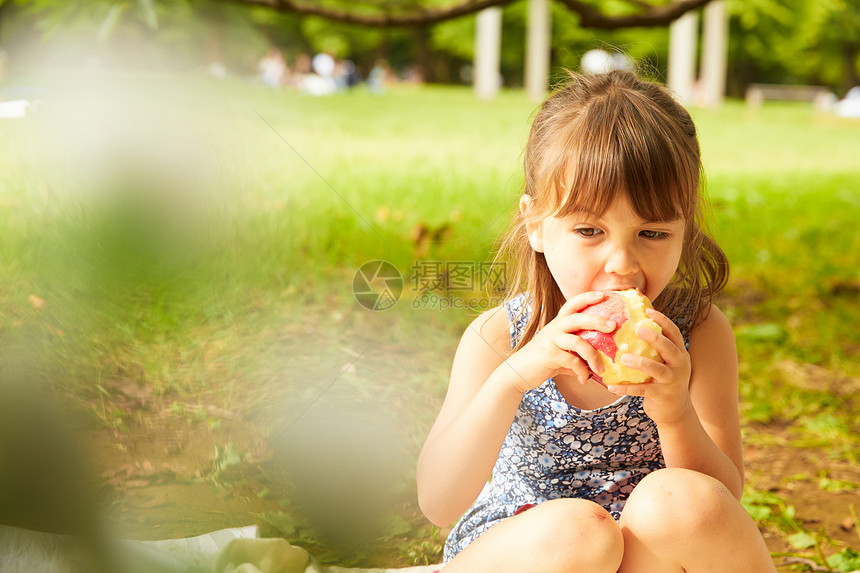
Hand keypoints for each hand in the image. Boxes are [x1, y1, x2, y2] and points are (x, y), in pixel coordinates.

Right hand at [504, 291, 616, 393]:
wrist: (517, 372)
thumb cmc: (543, 361)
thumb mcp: (561, 351)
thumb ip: (578, 352)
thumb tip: (603, 361)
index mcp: (558, 323)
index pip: (572, 303)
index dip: (587, 297)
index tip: (604, 294)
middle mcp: (554, 328)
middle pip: (578, 318)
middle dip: (597, 320)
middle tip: (613, 326)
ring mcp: (550, 340)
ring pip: (578, 341)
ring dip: (593, 356)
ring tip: (601, 368)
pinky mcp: (548, 354)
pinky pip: (572, 360)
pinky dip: (582, 371)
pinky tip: (584, 379)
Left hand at [607, 308, 694, 424]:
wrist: (676, 412)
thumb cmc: (663, 381)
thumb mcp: (665, 363)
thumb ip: (655, 348)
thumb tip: (631, 326)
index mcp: (680, 353)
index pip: (674, 333)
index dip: (662, 320)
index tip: (648, 310)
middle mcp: (680, 365)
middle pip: (669, 348)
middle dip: (654, 338)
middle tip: (637, 329)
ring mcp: (672, 381)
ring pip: (657, 369)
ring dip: (640, 363)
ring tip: (623, 358)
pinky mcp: (661, 396)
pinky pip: (641, 390)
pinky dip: (625, 388)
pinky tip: (611, 386)